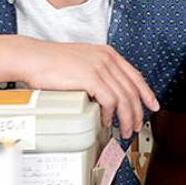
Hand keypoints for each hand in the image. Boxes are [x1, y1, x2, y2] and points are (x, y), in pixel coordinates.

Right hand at [15, 37, 158, 133]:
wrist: (32, 57)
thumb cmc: (51, 62)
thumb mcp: (82, 61)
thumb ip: (97, 72)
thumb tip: (106, 92)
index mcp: (108, 54)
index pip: (136, 76)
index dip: (146, 93)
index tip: (153, 105)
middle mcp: (107, 59)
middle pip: (132, 90)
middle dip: (137, 112)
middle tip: (136, 126)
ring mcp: (100, 67)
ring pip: (124, 98)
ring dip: (126, 118)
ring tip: (123, 130)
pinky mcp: (90, 78)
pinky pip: (109, 100)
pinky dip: (110, 114)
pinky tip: (106, 122)